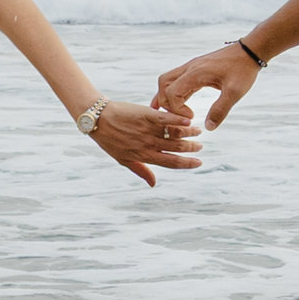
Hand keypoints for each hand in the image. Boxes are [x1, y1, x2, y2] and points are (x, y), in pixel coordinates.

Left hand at [88, 101, 202, 185]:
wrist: (98, 119)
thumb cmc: (110, 140)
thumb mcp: (123, 160)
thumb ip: (141, 170)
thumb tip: (153, 184)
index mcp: (144, 156)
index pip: (171, 163)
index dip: (187, 164)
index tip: (199, 162)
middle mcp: (148, 144)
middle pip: (176, 148)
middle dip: (191, 148)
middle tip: (200, 146)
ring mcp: (148, 129)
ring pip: (174, 134)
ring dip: (189, 134)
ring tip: (198, 131)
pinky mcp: (146, 114)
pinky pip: (165, 119)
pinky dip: (178, 120)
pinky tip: (189, 121)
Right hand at [154, 44, 259, 128]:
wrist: (249, 52)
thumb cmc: (243, 69)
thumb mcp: (235, 92)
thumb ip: (221, 110)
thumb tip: (208, 127)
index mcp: (196, 73)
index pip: (172, 92)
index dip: (177, 109)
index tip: (192, 117)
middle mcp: (190, 68)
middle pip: (164, 84)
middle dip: (166, 103)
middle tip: (179, 117)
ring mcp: (191, 66)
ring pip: (167, 80)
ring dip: (168, 96)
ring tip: (174, 112)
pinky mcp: (196, 68)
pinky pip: (177, 79)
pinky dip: (174, 92)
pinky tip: (179, 102)